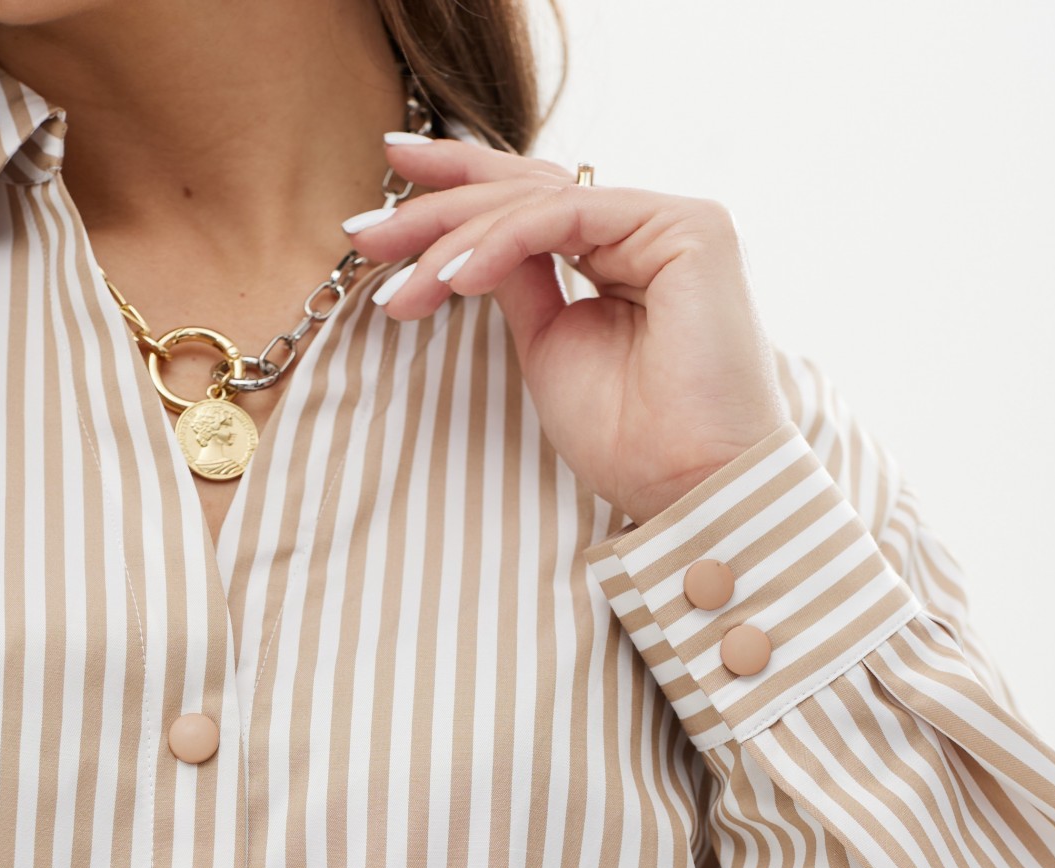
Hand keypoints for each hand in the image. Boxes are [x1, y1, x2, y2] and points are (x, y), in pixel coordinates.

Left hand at [346, 139, 786, 525]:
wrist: (691, 489)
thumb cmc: (631, 443)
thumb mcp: (549, 349)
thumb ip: (517, 283)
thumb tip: (461, 244)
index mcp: (625, 255)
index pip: (529, 207)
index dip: (454, 198)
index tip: (380, 221)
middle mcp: (650, 228)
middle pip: (527, 191)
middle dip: (437, 207)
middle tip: (363, 231)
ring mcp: (671, 221)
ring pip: (538, 200)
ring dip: (456, 238)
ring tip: (401, 284)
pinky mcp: (687, 227)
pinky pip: (564, 217)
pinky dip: (500, 243)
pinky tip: (452, 278)